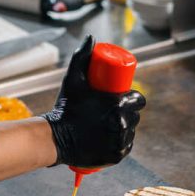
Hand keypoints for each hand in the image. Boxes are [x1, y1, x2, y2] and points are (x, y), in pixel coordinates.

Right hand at [42, 35, 145, 167]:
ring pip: (131, 131)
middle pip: (135, 116)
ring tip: (116, 122)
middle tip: (116, 109)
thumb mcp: (73, 79)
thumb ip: (81, 56)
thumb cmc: (66, 107)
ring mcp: (121, 142)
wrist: (56, 138)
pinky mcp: (116, 156)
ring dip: (127, 127)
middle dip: (130, 112)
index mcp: (119, 105)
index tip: (124, 97)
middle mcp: (123, 124)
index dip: (133, 98)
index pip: (138, 100)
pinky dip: (123, 143)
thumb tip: (91, 38)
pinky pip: (125, 147)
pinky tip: (118, 138)